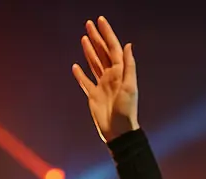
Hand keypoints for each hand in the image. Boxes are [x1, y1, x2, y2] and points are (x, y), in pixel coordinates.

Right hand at [72, 16, 138, 141]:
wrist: (118, 131)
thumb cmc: (126, 110)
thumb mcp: (130, 86)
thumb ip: (128, 66)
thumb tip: (128, 45)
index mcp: (120, 73)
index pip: (113, 48)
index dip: (107, 34)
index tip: (100, 21)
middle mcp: (111, 76)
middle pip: (102, 53)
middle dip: (97, 38)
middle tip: (89, 24)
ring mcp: (102, 85)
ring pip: (94, 63)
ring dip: (89, 51)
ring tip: (84, 38)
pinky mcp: (93, 95)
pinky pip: (85, 82)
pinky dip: (80, 74)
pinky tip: (75, 66)